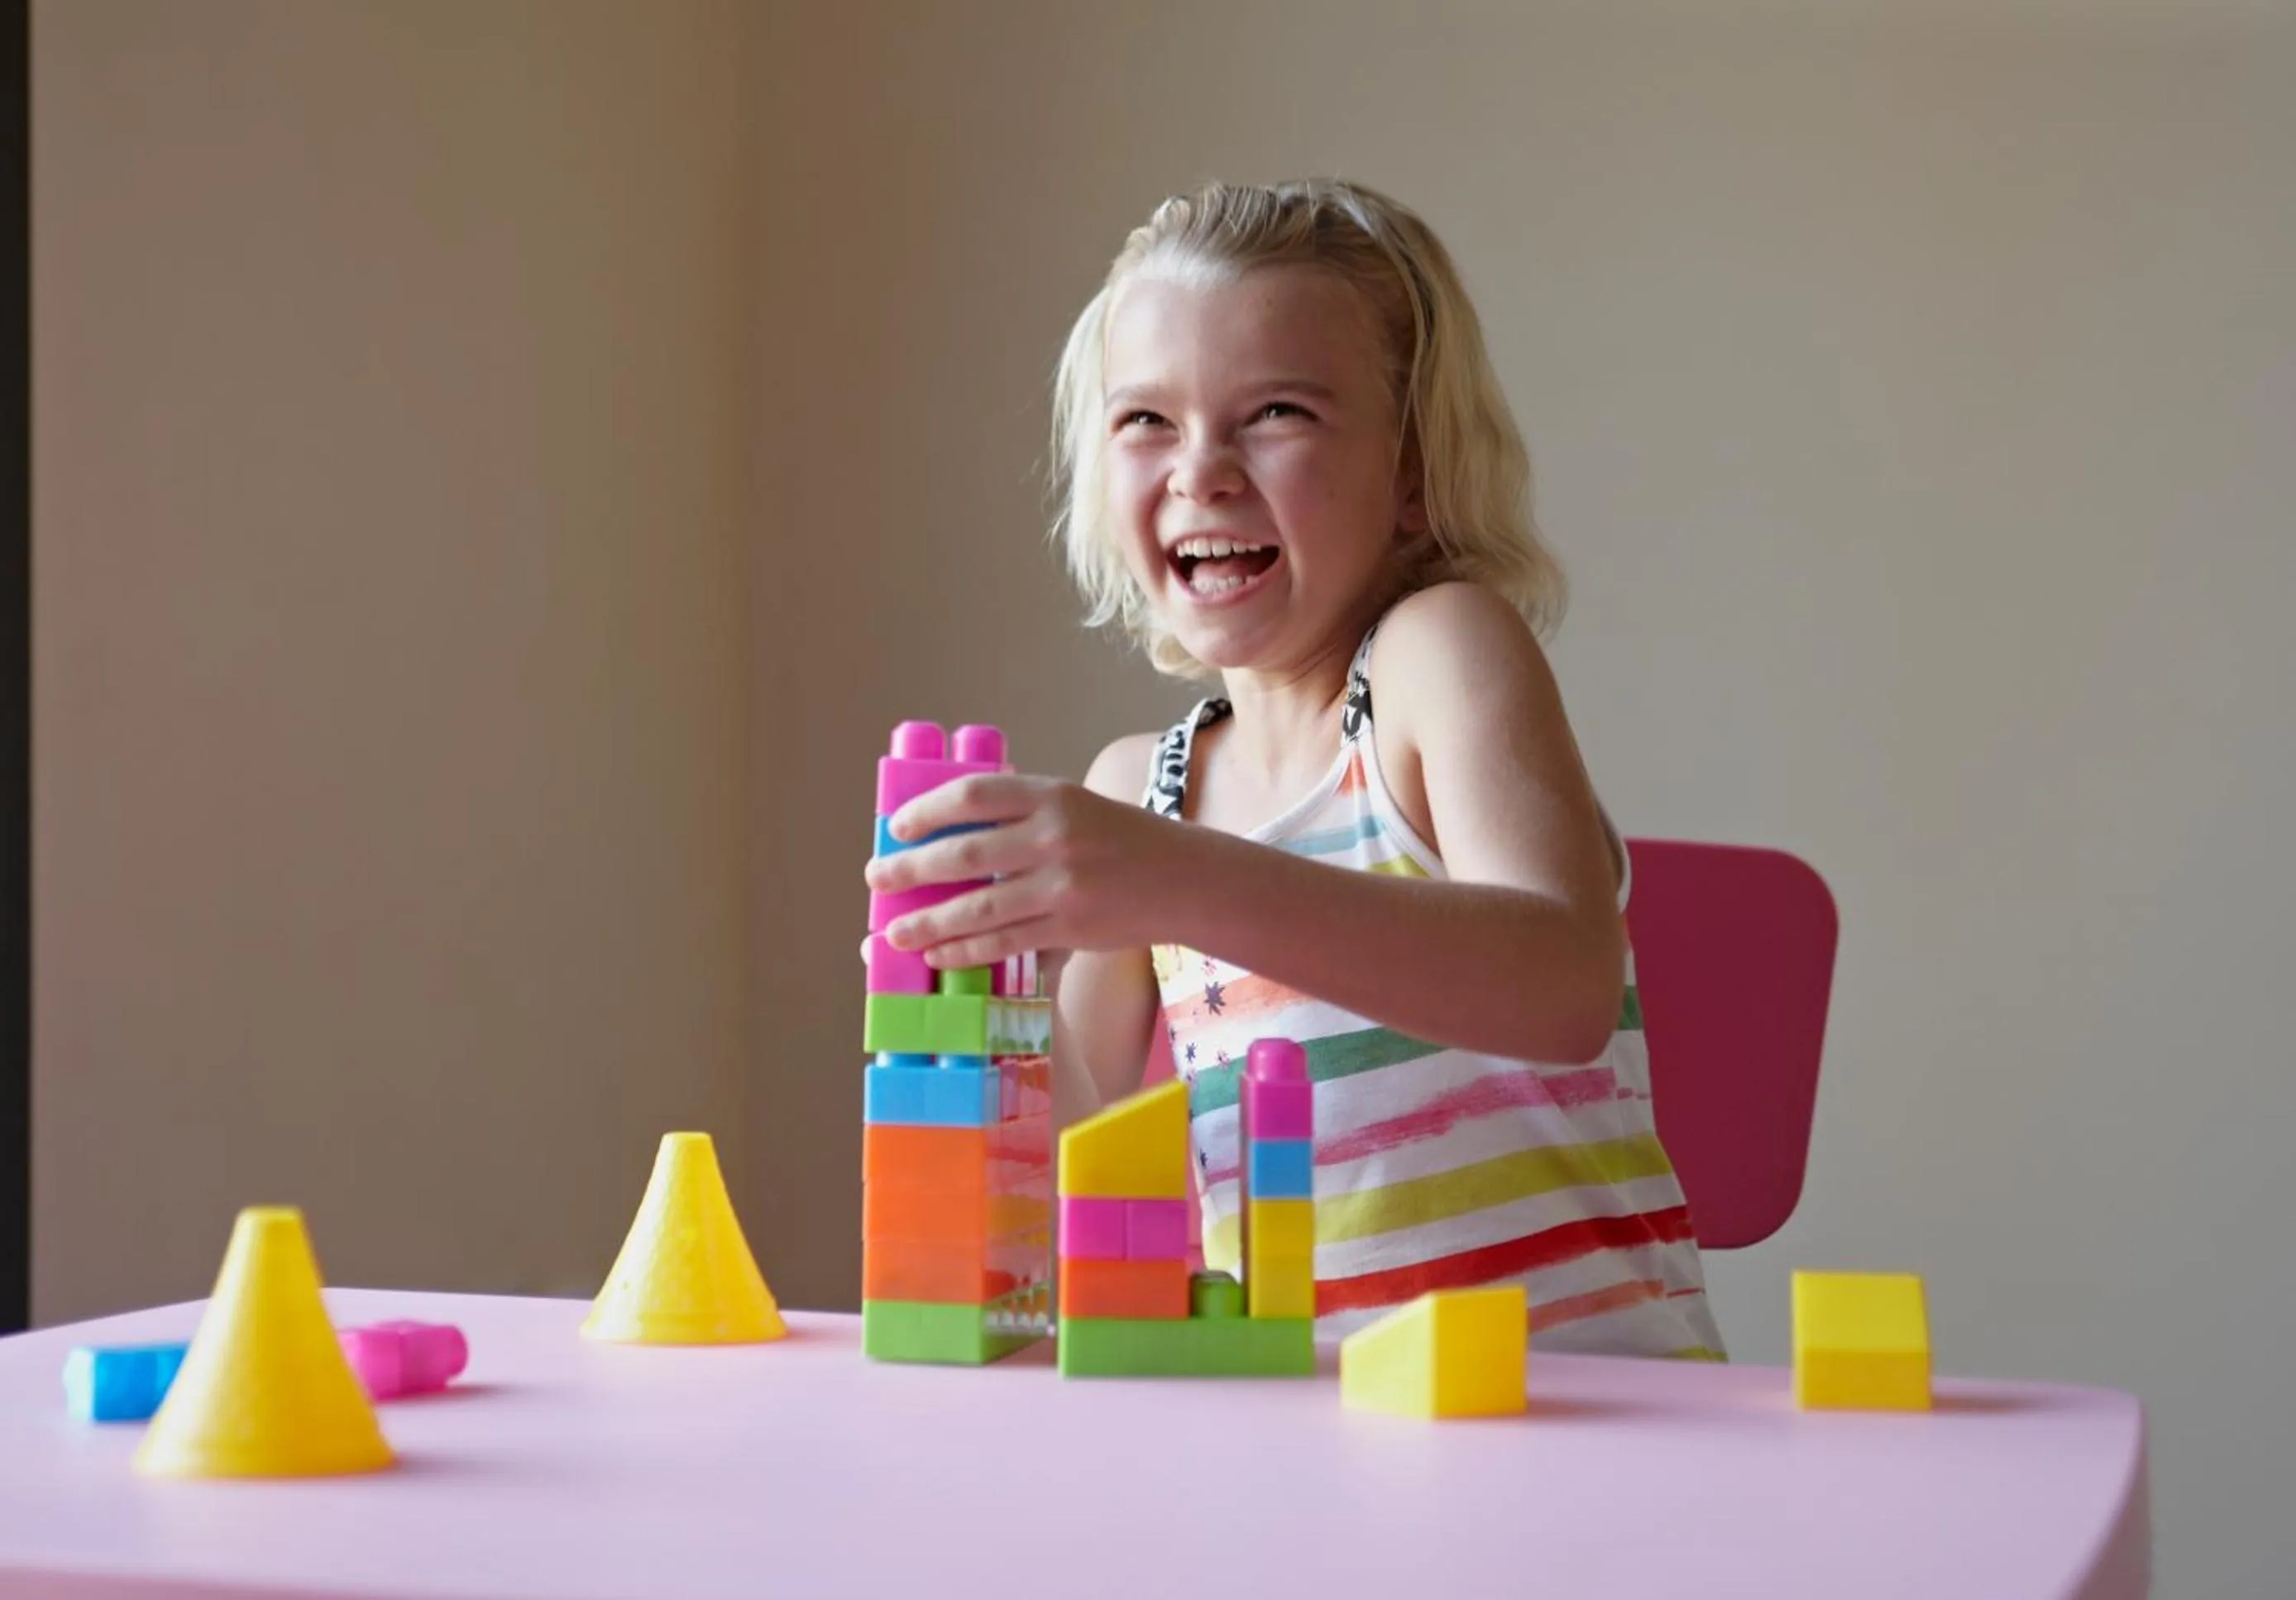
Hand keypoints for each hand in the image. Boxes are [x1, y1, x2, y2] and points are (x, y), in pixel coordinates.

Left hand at [863, 773, 1185, 968]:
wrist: (1182, 878)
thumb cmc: (1118, 839)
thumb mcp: (1073, 805)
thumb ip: (1019, 813)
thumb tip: (945, 831)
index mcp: (1051, 795)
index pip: (973, 796)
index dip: (926, 810)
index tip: (896, 826)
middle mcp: (1055, 837)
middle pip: (965, 855)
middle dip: (911, 870)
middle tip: (878, 879)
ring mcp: (1063, 886)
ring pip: (978, 909)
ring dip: (928, 923)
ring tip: (894, 932)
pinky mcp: (1070, 927)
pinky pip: (1004, 942)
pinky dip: (965, 950)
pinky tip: (938, 952)